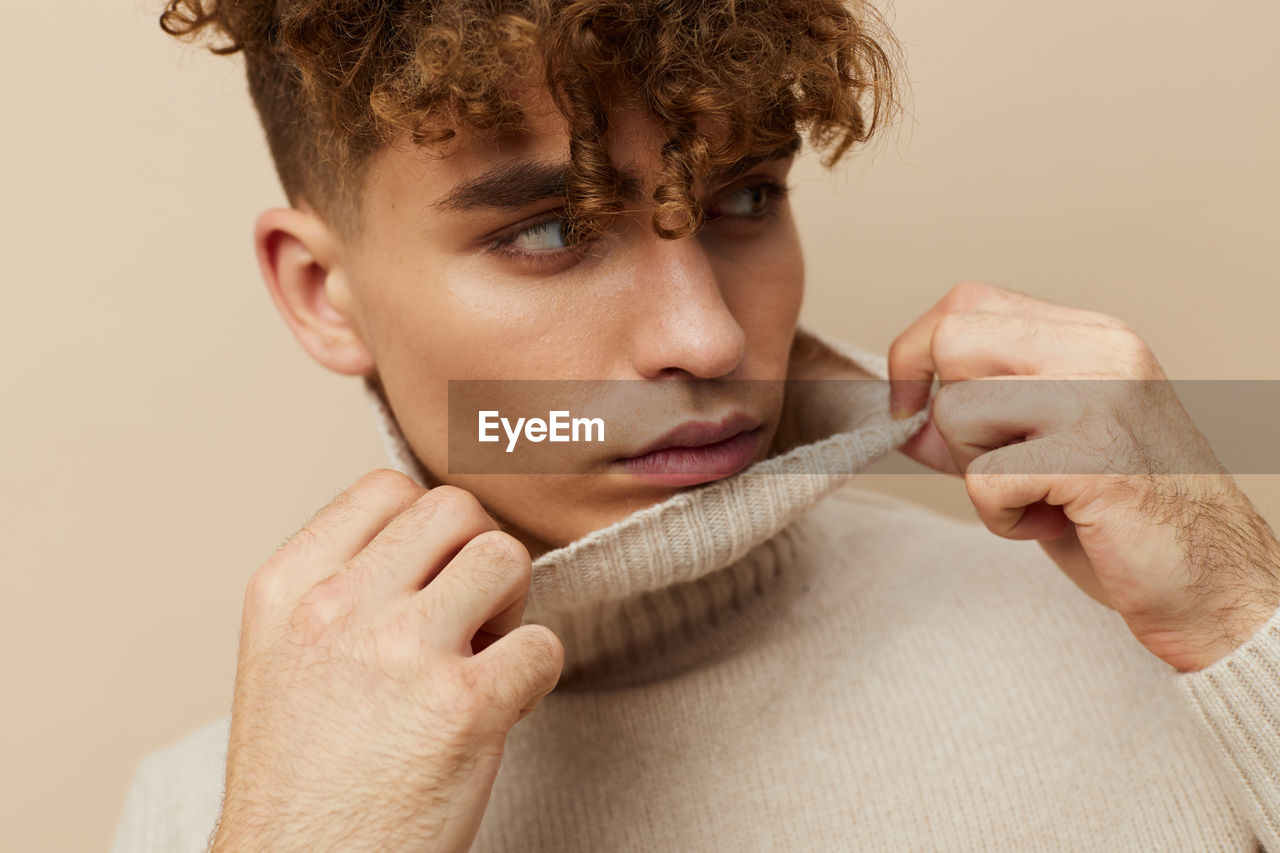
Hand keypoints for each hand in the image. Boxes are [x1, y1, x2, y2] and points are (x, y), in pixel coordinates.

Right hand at [211, 469, 563, 851]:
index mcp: (287, 587)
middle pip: (455, 509)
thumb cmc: (301, 780)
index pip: (387, 488)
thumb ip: (341, 586)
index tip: (425, 581)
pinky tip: (499, 713)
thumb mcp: (283, 656)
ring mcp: (403, 651)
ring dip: (509, 608)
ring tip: (479, 661)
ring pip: (507, 557)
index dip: (425, 530)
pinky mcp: (466, 705)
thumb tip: (429, 538)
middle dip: (474, 557)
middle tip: (462, 620)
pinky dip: (535, 676)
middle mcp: (339, 606)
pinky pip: (545, 643)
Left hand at [886, 282, 1279, 672]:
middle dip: (941, 415)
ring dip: (976, 475)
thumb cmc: (1125, 521)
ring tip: (1038, 499)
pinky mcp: (1095, 459)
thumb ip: (977, 419)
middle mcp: (1100, 352)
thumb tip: (900, 411)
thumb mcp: (1043, 448)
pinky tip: (1050, 524)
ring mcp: (1101, 399)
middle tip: (986, 465)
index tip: (907, 407)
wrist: (1213, 586)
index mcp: (1091, 336)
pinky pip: (984, 478)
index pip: (968, 303)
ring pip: (957, 411)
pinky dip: (1000, 518)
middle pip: (953, 338)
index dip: (916, 351)